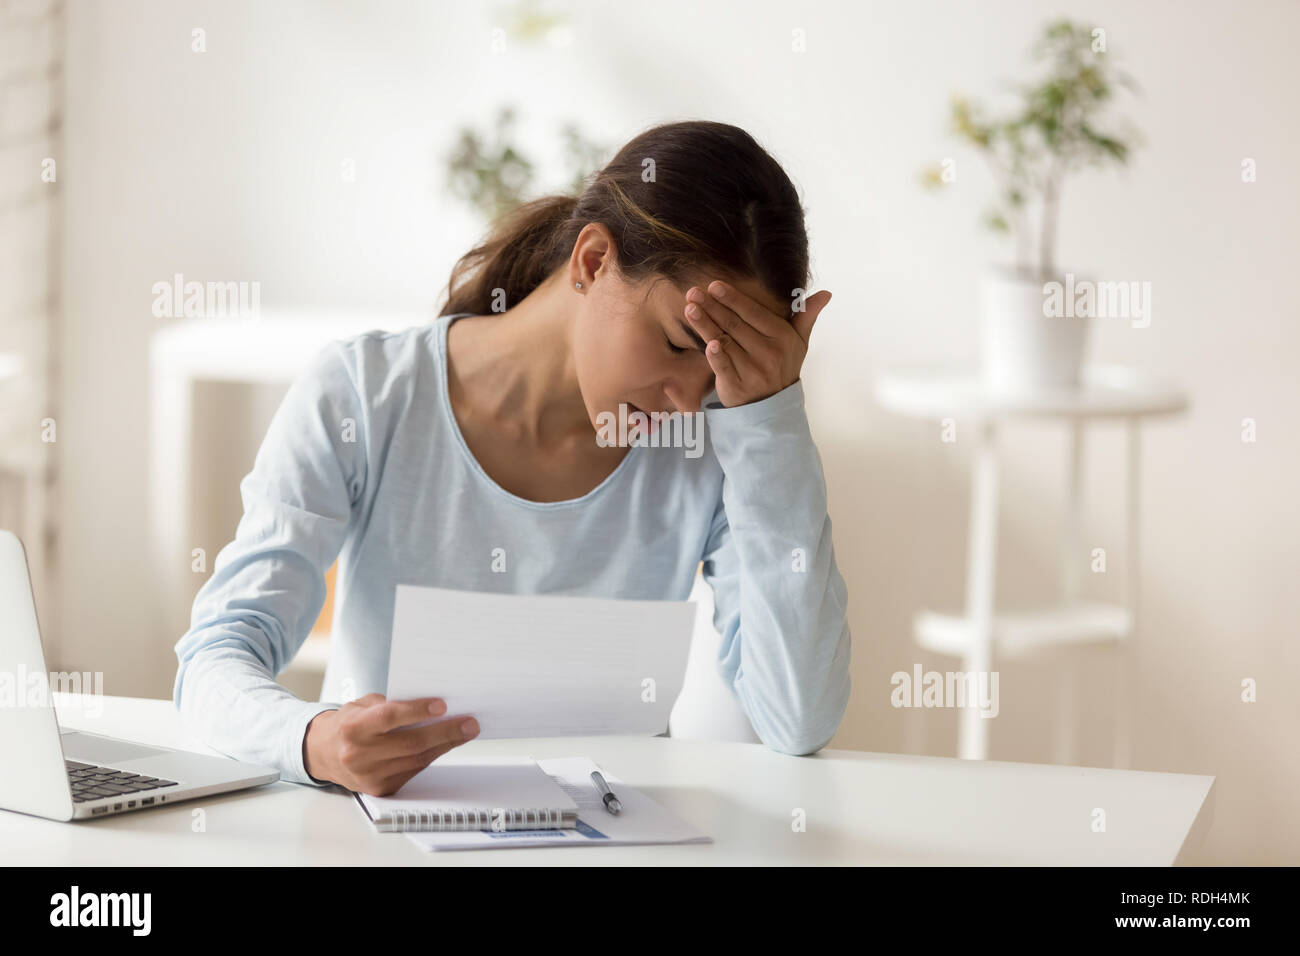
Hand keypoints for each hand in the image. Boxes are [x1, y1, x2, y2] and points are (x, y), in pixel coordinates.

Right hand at [303, 693, 478, 795]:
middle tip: (469, 723)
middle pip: (410, 743)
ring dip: (446, 745)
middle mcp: (359, 754)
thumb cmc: (349, 724)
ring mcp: (370, 775)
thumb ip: (390, 703)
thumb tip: (430, 705)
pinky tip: (447, 744)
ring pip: (417, 760)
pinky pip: (414, 771)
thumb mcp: (361, 705)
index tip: (442, 705)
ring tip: (466, 731)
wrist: (324, 754)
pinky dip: (433, 756)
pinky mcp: (381, 788)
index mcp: (352, 728)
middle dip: (445, 732)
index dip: (416, 711)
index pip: (388, 718)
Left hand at [683, 281, 831, 407]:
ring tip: (690, 308)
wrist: (773, 406)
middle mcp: (769, 353)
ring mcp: (753, 370)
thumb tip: (826, 294)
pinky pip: (724, 367)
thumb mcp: (798, 342)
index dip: (733, 298)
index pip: (753, 313)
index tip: (714, 286)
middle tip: (694, 292)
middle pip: (735, 325)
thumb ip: (806, 316)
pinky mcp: (737, 386)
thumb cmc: (782, 366)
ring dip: (705, 325)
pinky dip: (716, 356)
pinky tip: (708, 344)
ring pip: (725, 342)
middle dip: (713, 307)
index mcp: (782, 337)